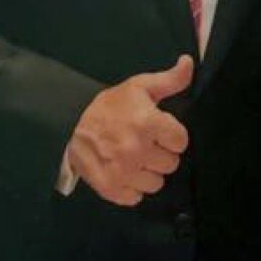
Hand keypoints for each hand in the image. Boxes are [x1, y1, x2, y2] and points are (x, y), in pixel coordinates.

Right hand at [67, 56, 192, 206]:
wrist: (70, 123)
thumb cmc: (111, 105)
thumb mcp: (140, 86)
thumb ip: (170, 79)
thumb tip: (189, 62)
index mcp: (147, 123)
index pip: (181, 141)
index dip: (173, 135)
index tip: (160, 130)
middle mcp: (137, 150)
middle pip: (171, 164)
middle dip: (161, 153)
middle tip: (146, 144)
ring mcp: (122, 172)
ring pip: (156, 184)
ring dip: (148, 173)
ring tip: (135, 158)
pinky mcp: (110, 188)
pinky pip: (136, 198)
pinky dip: (132, 188)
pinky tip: (125, 172)